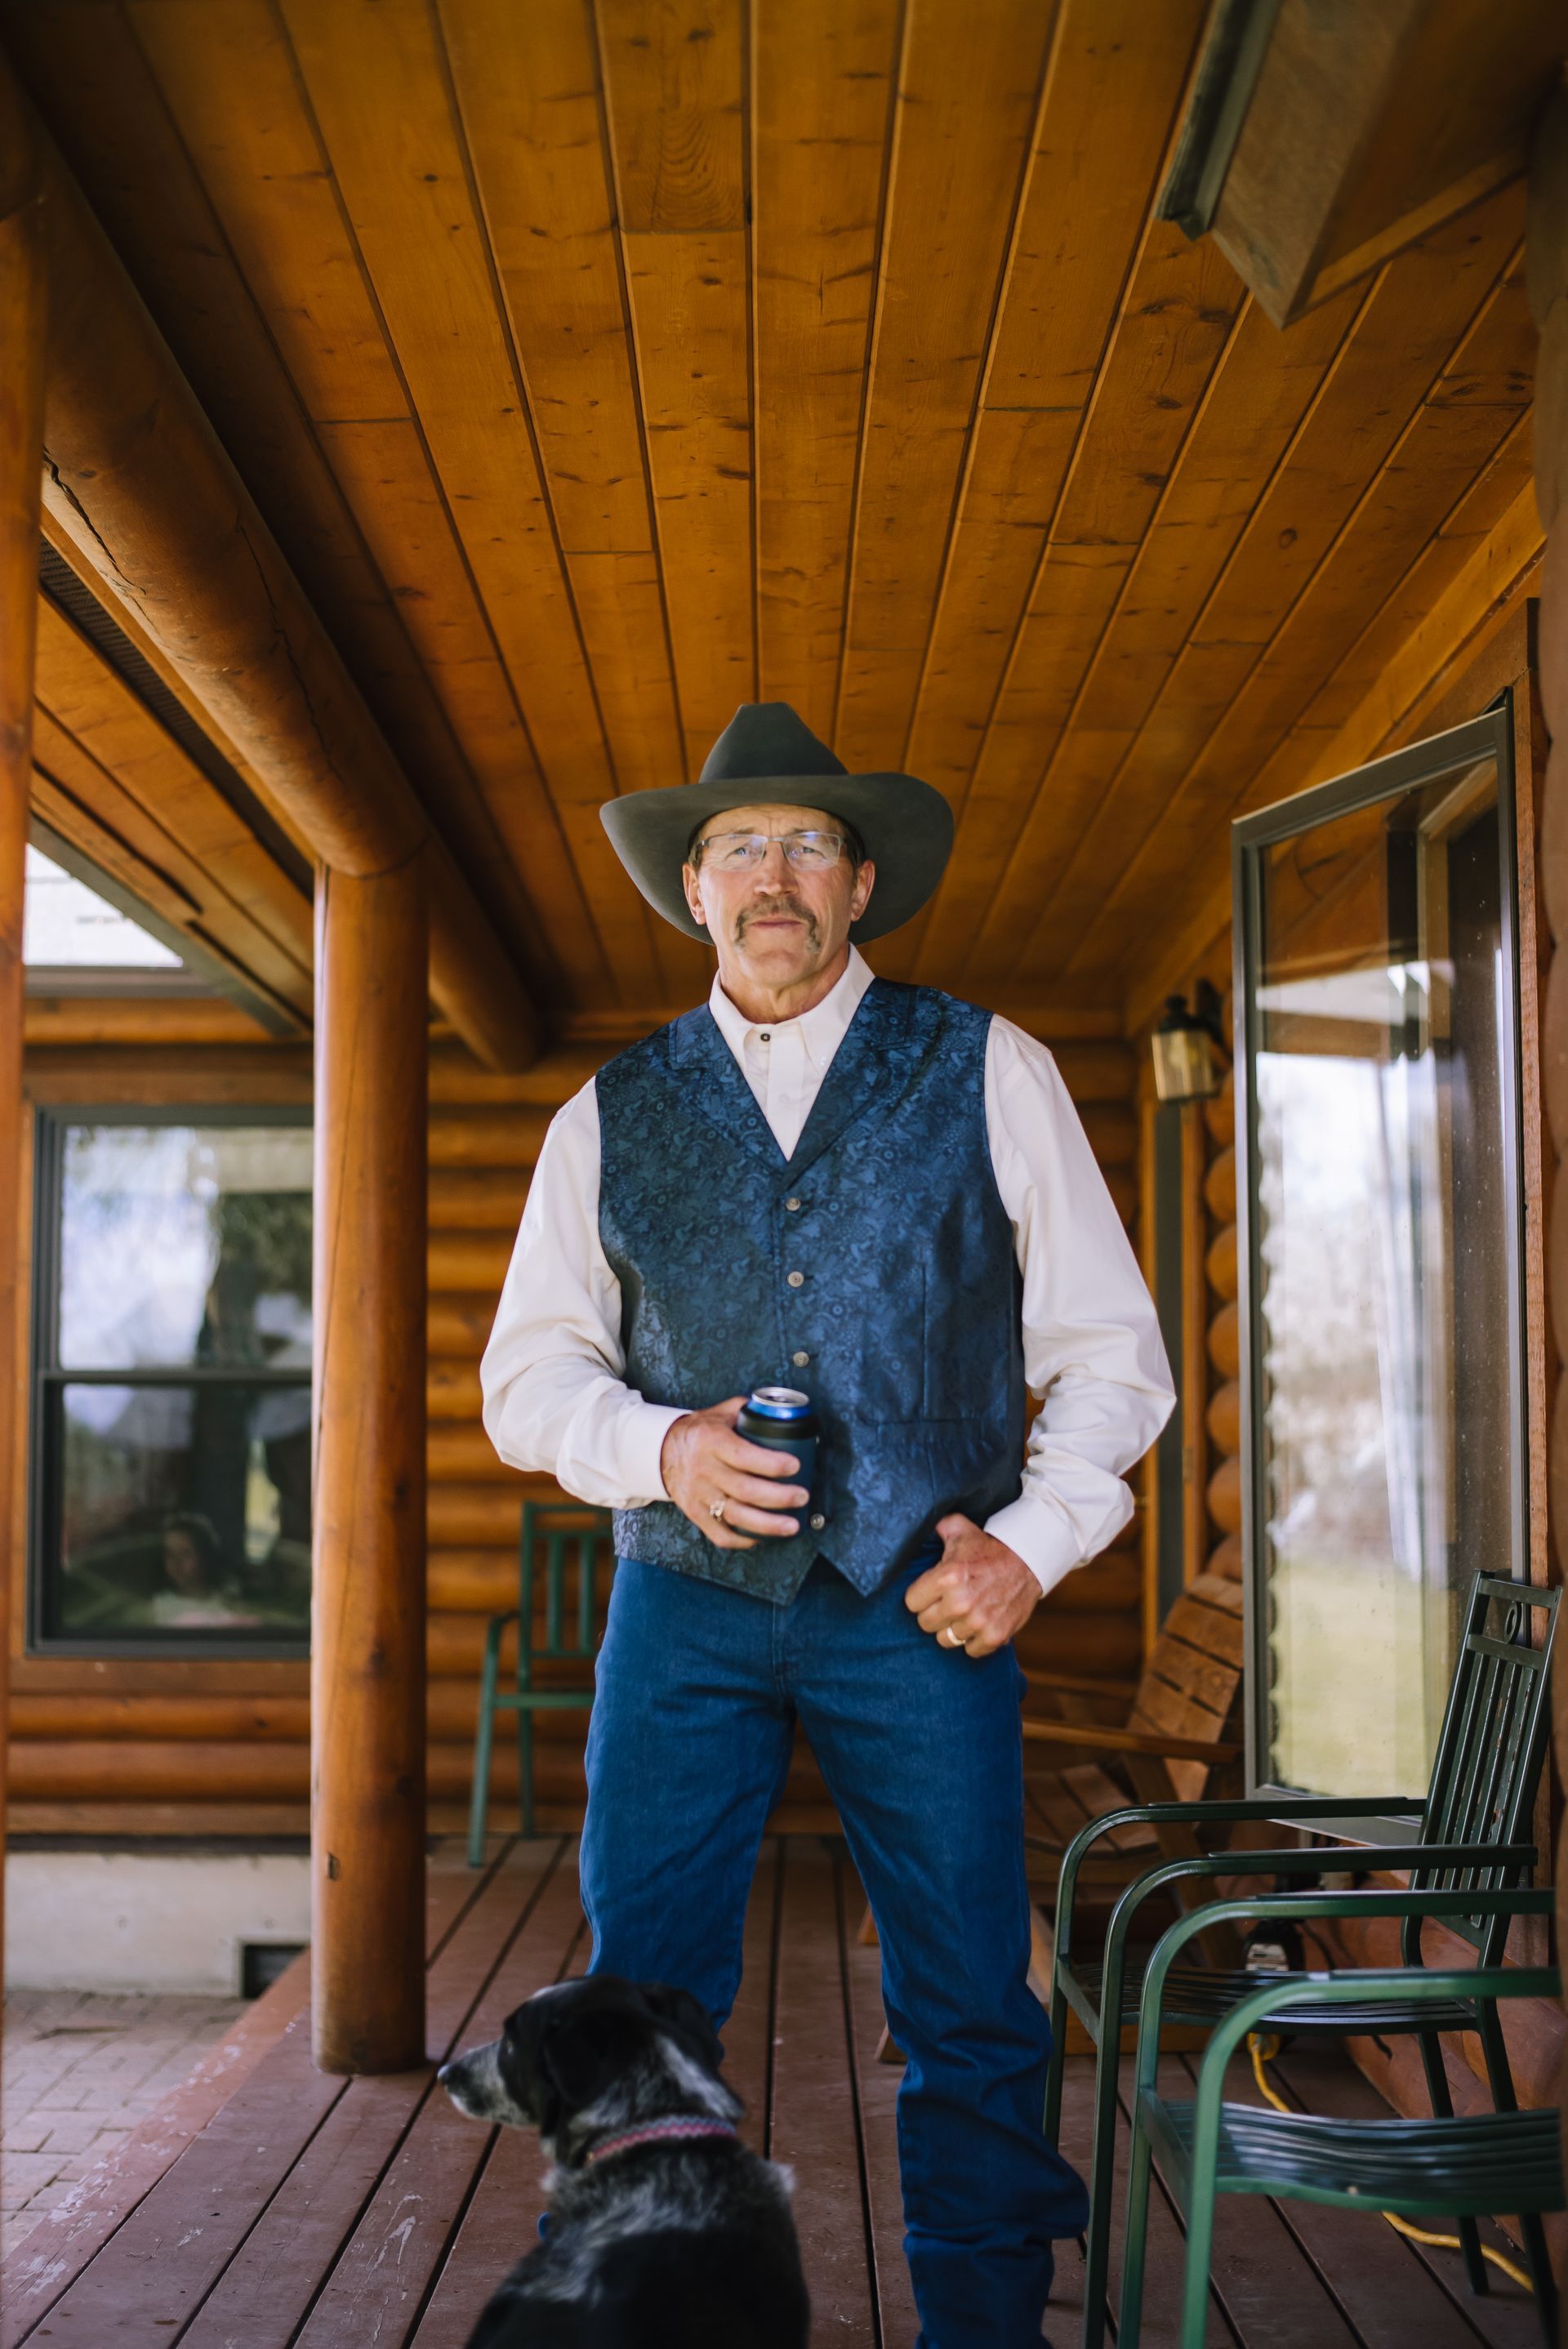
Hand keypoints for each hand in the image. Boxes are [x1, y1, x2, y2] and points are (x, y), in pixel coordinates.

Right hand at [660, 1398, 808, 1550]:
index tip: (795, 1466)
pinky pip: (720, 1534)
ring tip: (792, 1526)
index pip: (744, 1456)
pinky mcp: (695, 1513)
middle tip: (802, 1497)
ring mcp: (699, 1495)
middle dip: (779, 1497)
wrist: (661, 1451)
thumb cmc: (699, 1431)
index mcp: (712, 1441)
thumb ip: (749, 1411)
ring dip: (767, 1525)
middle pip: (745, 1490)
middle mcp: (704, 1470)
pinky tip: (762, 1538)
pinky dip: (742, 1540)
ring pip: (735, 1516)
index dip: (772, 1463)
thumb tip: (781, 1415)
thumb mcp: (720, 1413)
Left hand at [905, 1514, 1042, 1657]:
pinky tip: (979, 1624)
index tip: (931, 1591)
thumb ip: (935, 1526)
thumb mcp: (960, 1530)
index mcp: (946, 1577)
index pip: (911, 1602)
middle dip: (934, 1613)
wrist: (1029, 1561)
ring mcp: (979, 1622)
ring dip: (953, 1628)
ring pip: (945, 1639)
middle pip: (925, 1624)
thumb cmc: (988, 1547)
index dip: (921, 1596)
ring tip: (964, 1613)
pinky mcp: (995, 1636)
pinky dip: (974, 1641)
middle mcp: (960, 1602)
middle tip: (947, 1602)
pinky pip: (970, 1651)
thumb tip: (913, 1523)